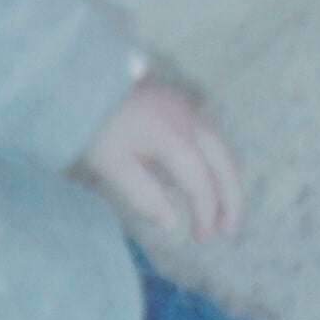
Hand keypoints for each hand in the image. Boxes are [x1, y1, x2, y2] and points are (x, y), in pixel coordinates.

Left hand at [71, 72, 246, 253]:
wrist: (86, 81)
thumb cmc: (97, 126)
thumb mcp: (113, 166)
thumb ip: (145, 197)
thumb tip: (172, 225)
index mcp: (174, 138)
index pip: (200, 183)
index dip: (205, 214)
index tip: (200, 238)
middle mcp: (191, 121)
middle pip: (225, 164)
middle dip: (232, 201)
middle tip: (230, 233)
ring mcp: (191, 110)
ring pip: (224, 150)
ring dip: (229, 183)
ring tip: (226, 214)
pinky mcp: (185, 106)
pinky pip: (213, 139)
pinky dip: (218, 165)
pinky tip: (209, 184)